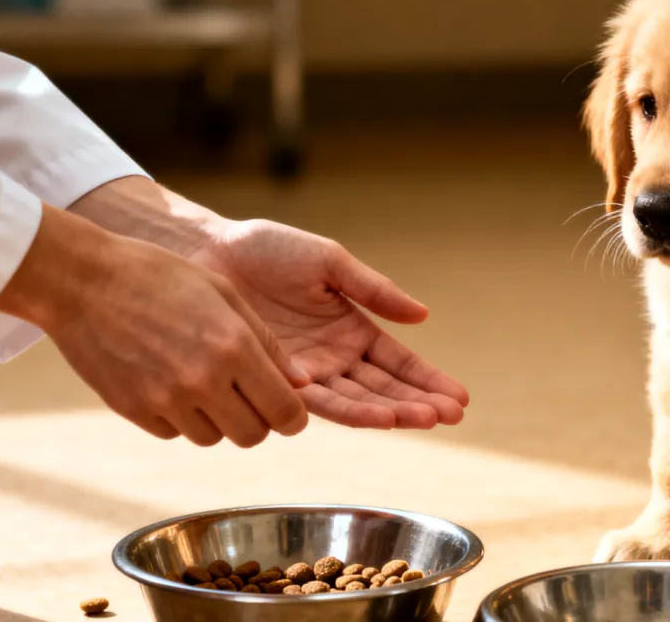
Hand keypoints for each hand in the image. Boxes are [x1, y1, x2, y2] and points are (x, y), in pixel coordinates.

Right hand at [0, 205, 310, 446]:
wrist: (83, 281)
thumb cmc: (161, 277)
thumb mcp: (225, 295)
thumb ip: (268, 344)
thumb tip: (302, 384)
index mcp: (234, 348)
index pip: (284, 412)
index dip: (293, 418)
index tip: (289, 411)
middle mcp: (202, 381)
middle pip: (252, 436)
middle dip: (258, 421)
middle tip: (248, 397)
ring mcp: (165, 400)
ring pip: (212, 438)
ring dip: (218, 419)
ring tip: (205, 381)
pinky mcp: (133, 411)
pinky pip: (173, 432)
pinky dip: (180, 417)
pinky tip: (170, 381)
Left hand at [191, 218, 468, 429]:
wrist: (210, 253)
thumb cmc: (268, 250)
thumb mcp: (330, 262)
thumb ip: (374, 290)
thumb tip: (423, 315)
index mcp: (352, 328)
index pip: (399, 362)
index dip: (429, 380)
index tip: (459, 398)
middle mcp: (334, 358)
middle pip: (384, 389)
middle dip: (417, 403)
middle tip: (449, 416)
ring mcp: (307, 372)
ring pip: (355, 401)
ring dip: (388, 412)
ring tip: (419, 419)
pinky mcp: (277, 379)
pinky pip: (316, 400)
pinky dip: (347, 409)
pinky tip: (374, 415)